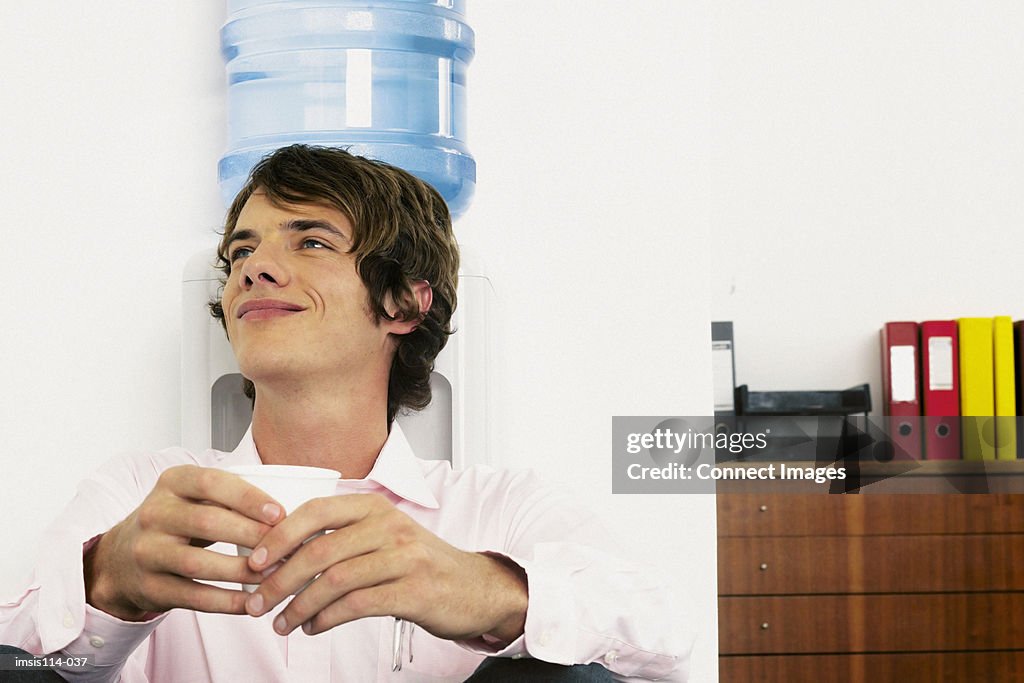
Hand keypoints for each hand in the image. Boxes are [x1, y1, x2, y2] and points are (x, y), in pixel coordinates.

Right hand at [84, 465, 283, 620]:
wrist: (122, 558)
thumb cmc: (176, 521)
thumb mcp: (193, 497)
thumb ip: (229, 498)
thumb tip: (285, 515)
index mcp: (172, 482)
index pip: (211, 483)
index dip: (248, 498)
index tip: (280, 514)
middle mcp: (154, 514)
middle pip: (207, 523)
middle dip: (251, 536)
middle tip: (285, 548)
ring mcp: (147, 552)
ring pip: (198, 564)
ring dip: (241, 572)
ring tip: (273, 576)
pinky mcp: (149, 586)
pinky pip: (192, 597)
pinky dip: (225, 602)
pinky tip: (250, 602)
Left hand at [243, 493, 527, 641]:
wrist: (474, 587)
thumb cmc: (419, 564)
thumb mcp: (383, 537)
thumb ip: (341, 539)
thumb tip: (280, 555)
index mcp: (375, 507)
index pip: (316, 511)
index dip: (280, 535)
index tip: (253, 560)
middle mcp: (389, 526)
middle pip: (320, 550)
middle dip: (280, 580)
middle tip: (257, 602)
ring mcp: (404, 557)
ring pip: (335, 581)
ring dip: (299, 606)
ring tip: (282, 622)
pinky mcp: (413, 590)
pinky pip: (357, 605)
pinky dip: (327, 619)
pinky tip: (313, 627)